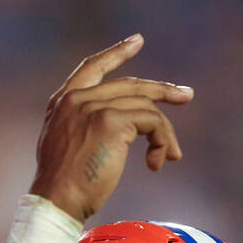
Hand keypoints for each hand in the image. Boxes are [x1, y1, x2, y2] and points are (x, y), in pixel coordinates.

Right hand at [29, 34, 193, 222]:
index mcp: (63, 102)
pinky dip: (162, 141)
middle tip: (186, 95)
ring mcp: (94, 107)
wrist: (56, 201)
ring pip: (145, 106)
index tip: (137, 41)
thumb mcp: (66, 146)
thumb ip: (84, 128)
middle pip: (130, 85)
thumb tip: (120, 131)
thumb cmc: (63, 187)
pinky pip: (151, 123)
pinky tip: (157, 163)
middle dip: (162, 90)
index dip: (117, 53)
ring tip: (173, 155)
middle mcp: (77, 98)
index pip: (92, 67)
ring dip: (165, 132)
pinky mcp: (111, 122)